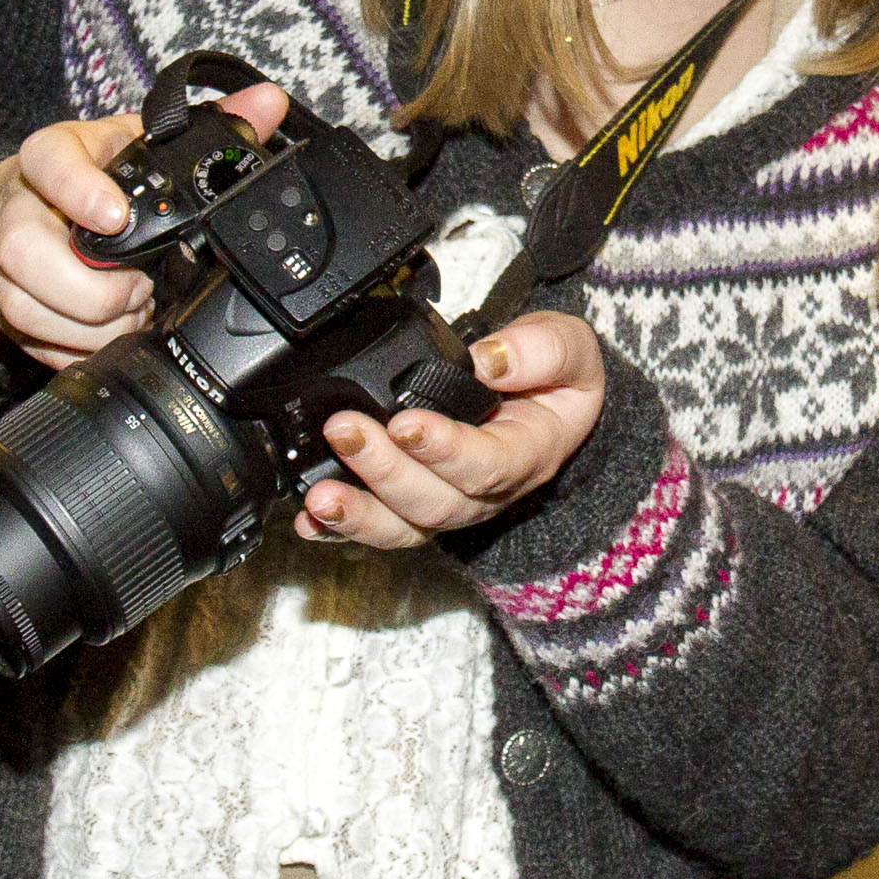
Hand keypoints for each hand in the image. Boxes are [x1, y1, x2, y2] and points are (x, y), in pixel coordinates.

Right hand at [0, 85, 290, 364]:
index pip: (48, 162)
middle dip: (93, 287)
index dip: (77, 190)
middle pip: (23, 251)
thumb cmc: (92, 173)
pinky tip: (115, 333)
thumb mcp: (142, 140)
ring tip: (136, 311)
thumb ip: (208, 123)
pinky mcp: (6, 310)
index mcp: (52, 158)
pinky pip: (36, 343)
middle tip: (142, 287)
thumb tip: (269, 102)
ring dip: (92, 325)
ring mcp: (3, 265)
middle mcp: (17, 211)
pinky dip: (82, 348)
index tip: (116, 215)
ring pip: (26, 306)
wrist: (22, 208)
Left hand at [293, 311, 606, 549]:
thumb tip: (489, 360)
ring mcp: (449, 504)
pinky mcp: (415, 507)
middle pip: (436, 502)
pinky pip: (380, 529)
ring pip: (404, 527)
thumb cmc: (556, 378)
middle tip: (346, 432)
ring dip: (358, 514)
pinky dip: (341, 530)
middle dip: (385, 471)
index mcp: (530, 454)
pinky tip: (309, 523)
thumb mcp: (570, 348)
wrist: (547, 402)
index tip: (405, 423)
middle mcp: (488, 492)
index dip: (444, 449)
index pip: (488, 464)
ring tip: (318, 497)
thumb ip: (542, 349)